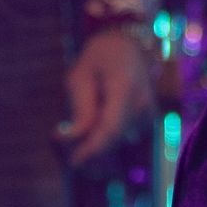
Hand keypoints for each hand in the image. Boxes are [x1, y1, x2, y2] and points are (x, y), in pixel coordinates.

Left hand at [62, 27, 155, 165]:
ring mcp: (147, 113)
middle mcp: (142, 103)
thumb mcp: (80, 76)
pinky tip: (89, 126)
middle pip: (112, 140)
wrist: (129, 46)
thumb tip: (72, 139)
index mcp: (125, 86)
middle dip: (86, 148)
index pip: (111, 128)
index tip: (72, 160)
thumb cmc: (99, 58)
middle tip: (60, 138)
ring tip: (71, 128)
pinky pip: (119, 138)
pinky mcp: (145, 121)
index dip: (91, 149)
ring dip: (92, 144)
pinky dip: (102, 139)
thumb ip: (80, 108)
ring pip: (115, 142)